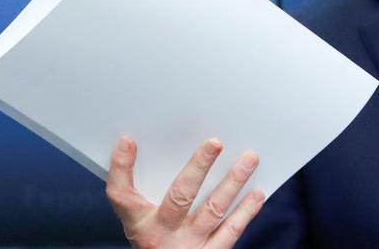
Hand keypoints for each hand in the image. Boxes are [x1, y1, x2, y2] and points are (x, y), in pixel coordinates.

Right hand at [106, 136, 264, 248]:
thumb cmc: (157, 238)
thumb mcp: (142, 220)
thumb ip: (148, 189)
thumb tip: (163, 147)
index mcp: (138, 224)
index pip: (122, 196)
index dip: (121, 168)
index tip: (128, 140)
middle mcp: (162, 235)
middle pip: (180, 196)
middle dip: (198, 167)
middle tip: (215, 142)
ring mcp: (188, 246)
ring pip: (213, 210)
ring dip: (233, 182)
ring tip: (249, 158)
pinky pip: (231, 232)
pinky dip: (246, 211)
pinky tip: (257, 193)